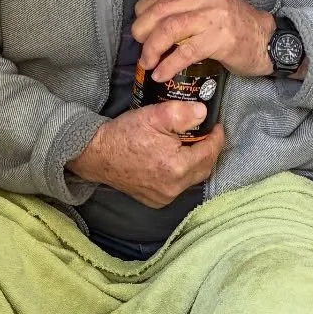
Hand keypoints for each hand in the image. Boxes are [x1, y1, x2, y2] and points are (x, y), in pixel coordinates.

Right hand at [69, 101, 225, 208]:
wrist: (96, 154)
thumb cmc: (124, 135)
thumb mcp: (154, 115)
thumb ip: (183, 113)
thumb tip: (203, 113)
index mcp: (177, 168)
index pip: (210, 152)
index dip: (216, 137)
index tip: (215, 125)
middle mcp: (174, 188)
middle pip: (204, 168)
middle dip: (208, 150)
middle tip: (205, 134)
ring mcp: (164, 197)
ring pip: (192, 178)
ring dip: (195, 162)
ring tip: (190, 144)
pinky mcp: (155, 200)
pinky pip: (178, 187)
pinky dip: (181, 173)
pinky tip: (174, 160)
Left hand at [132, 0, 274, 84]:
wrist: (269, 41)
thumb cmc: (238, 28)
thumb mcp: (213, 6)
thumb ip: (188, 7)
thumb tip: (153, 23)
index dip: (144, 11)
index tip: (140, 28)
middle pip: (161, 10)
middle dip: (142, 30)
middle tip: (139, 47)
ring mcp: (215, 16)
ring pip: (169, 28)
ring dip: (152, 48)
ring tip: (147, 62)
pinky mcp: (220, 39)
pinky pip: (185, 52)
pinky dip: (168, 65)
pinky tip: (161, 74)